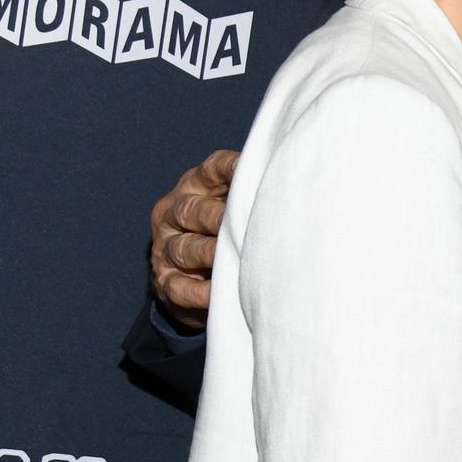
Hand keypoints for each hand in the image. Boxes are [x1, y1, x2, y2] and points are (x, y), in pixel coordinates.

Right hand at [148, 148, 236, 327]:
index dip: (229, 168)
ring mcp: (166, 250)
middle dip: (213, 215)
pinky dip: (198, 291)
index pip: (211, 171)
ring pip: (183, 248)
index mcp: (194, 188)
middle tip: (236, 222)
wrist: (195, 283)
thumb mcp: (234, 207)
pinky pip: (180, 287)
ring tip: (226, 257)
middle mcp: (174, 215)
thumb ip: (252, 194)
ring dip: (205, 253)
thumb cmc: (226, 234)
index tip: (249, 169)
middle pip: (191, 210)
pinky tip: (215, 293)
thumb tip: (294, 182)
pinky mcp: (167, 284)